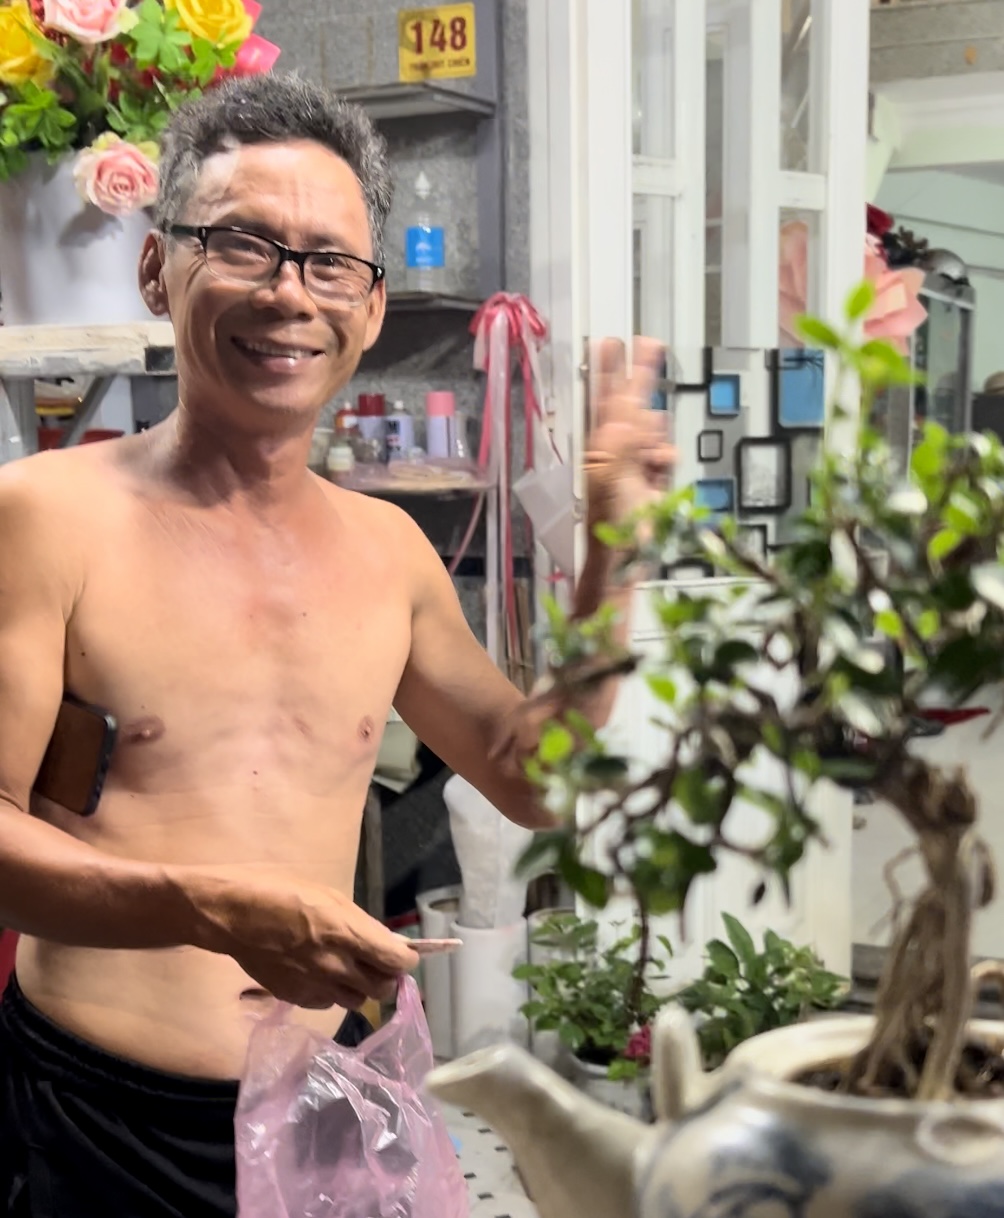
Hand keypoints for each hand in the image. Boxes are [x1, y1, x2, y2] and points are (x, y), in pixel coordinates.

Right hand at [181, 865, 418, 1009]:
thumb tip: (381, 940)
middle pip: (383, 988)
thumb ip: (358, 922)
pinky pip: (328, 1004)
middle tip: (378, 963)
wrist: (232, 915)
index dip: (405, 960)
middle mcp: (337, 966)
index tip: (403, 954)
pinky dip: (332, 994)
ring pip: (357, 1002)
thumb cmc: (280, 891)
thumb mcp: (328, 895)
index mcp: (348, 933)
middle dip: (386, 976)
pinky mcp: (296, 998)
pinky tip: (320, 975)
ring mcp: (316, 986)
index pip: (397, 961)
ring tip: (349, 969)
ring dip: (360, 988)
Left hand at [585, 337, 674, 528]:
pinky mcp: (653, 477)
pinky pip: (667, 454)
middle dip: (642, 376)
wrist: (628, 557)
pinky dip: (667, 460)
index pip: (606, 398)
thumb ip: (625, 445)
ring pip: (655, 430)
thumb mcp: (614, 480)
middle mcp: (616, 449)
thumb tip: (630, 416)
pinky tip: (659, 472)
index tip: (610, 341)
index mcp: (600, 446)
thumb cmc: (611, 524)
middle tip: (649, 343)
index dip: (610, 369)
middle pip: (632, 402)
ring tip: (649, 460)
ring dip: (658, 438)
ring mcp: (635, 462)